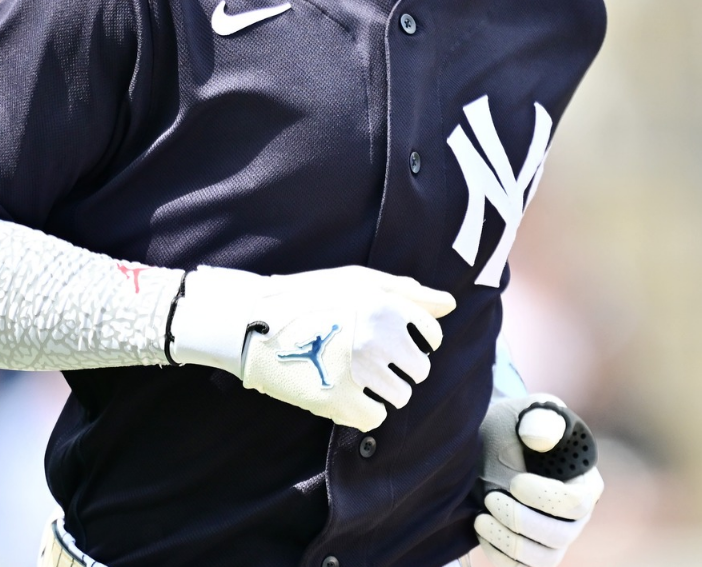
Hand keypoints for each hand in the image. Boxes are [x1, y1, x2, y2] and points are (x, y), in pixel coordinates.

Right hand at [168, 265, 454, 430]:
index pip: (431, 334)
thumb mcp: (359, 282)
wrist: (252, 322)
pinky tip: (346, 395)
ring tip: (356, 376)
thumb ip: (407, 293)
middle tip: (371, 360)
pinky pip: (374, 418)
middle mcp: (378, 338)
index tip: (393, 338)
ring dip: (384, 390)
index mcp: (386, 307)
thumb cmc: (310, 297)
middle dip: (402, 366)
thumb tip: (449, 303)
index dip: (416, 338)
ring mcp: (358, 372)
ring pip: (400, 396)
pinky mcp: (337, 400)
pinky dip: (364, 411)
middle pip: (420, 369)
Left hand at [475, 394, 603, 566]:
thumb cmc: (514, 427)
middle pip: (560, 536)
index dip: (545, 498)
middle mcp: (576, 518)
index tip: (514, 482)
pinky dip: (499, 556)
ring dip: (507, 542)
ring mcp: (555, 539)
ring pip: (542, 559)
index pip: (577, 503)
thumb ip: (538, 419)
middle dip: (520, 520)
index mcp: (585, 482)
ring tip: (481, 517)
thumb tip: (540, 438)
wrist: (489, 448)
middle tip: (489, 498)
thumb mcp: (524, 413)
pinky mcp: (532, 555)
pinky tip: (483, 530)